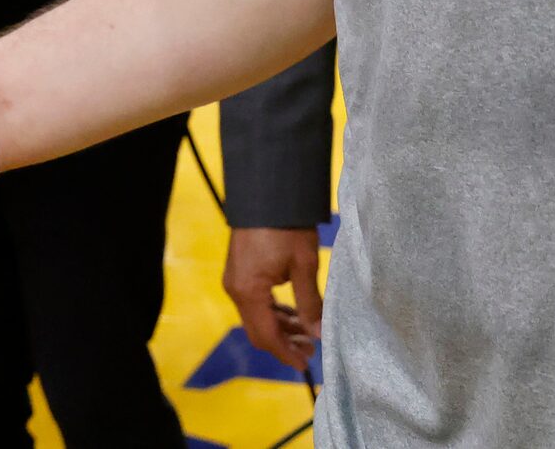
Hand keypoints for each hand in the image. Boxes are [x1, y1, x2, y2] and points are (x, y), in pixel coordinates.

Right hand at [223, 226, 323, 371]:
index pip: (266, 335)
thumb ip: (310, 303)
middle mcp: (235, 289)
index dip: (286, 353)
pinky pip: (255, 301)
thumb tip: (319, 333)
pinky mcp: (239, 271)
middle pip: (258, 330)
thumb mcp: (304, 266)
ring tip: (308, 332)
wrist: (268, 191)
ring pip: (257, 316)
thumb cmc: (288, 227)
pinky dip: (273, 311)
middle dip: (284, 343)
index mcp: (249, 292)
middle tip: (311, 349)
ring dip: (280, 327)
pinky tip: (293, 313)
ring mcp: (235, 280)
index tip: (306, 365)